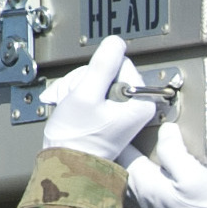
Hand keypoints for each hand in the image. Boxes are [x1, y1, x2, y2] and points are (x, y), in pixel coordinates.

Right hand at [39, 36, 159, 164]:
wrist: (65, 165)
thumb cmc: (76, 138)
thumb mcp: (86, 94)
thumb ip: (102, 65)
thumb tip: (116, 43)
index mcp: (141, 102)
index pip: (120, 63)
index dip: (98, 71)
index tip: (87, 86)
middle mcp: (136, 107)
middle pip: (108, 72)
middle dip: (85, 81)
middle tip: (75, 97)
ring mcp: (123, 112)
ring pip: (97, 81)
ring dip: (77, 88)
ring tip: (70, 105)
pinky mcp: (110, 115)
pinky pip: (94, 93)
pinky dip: (78, 97)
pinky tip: (71, 107)